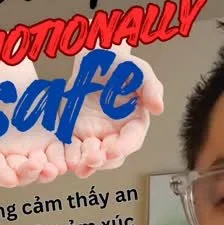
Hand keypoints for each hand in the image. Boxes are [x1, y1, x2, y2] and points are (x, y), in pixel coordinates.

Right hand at [0, 60, 66, 187]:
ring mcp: (33, 153)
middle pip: (20, 175)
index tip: (10, 179)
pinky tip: (68, 161)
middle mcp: (12, 157)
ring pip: (40, 172)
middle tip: (36, 165)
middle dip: (28, 174)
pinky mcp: (52, 146)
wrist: (18, 79)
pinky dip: (62, 163)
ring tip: (52, 168)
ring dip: (47, 173)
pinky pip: (58, 160)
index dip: (2, 176)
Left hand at [64, 42, 163, 178]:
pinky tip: (65, 162)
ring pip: (94, 159)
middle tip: (92, 158)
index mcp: (134, 124)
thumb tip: (158, 108)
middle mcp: (117, 135)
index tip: (112, 149)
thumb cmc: (120, 65)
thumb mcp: (138, 70)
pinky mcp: (78, 136)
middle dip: (103, 160)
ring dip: (86, 164)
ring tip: (78, 164)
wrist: (94, 60)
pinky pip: (75, 152)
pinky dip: (70, 159)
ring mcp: (97, 137)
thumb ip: (151, 87)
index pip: (132, 140)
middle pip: (113, 157)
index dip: (123, 147)